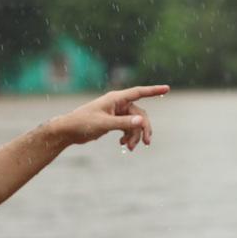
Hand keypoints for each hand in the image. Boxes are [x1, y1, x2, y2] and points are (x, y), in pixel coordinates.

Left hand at [48, 85, 169, 150]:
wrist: (69, 131)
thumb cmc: (83, 123)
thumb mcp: (104, 124)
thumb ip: (123, 123)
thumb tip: (142, 122)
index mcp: (116, 99)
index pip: (139, 92)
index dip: (154, 90)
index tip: (167, 89)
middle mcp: (118, 104)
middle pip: (140, 114)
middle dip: (143, 129)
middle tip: (147, 143)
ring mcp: (116, 113)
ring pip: (134, 124)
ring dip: (135, 136)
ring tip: (129, 148)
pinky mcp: (113, 121)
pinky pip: (128, 128)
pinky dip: (128, 136)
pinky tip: (123, 145)